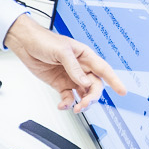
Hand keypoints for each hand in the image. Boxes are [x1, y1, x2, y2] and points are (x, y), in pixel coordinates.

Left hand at [3, 16, 128, 112]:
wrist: (26, 43)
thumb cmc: (44, 40)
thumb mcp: (62, 51)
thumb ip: (74, 68)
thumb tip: (85, 83)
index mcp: (86, 56)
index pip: (104, 70)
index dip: (115, 80)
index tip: (122, 91)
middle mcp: (81, 68)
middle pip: (94, 86)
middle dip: (92, 97)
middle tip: (84, 104)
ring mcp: (71, 77)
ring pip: (83, 94)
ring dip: (82, 103)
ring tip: (76, 108)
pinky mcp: (60, 84)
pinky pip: (68, 97)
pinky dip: (67, 103)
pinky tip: (63, 105)